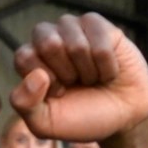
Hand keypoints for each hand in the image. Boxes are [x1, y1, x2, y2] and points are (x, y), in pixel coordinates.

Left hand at [8, 12, 147, 146]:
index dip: (46, 81)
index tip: (59, 93)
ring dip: (89, 72)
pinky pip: (101, 47)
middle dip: (68, 73)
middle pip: (49, 43)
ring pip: (77, 46)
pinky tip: (108, 71)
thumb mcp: (46, 123)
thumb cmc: (82, 116)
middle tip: (76, 83)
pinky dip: (107, 68)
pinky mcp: (97, 25)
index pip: (24, 57)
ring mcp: (73, 27)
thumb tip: (36, 75)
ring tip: (93, 78)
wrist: (122, 116)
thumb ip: (25, 104)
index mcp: (30, 58)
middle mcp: (48, 37)